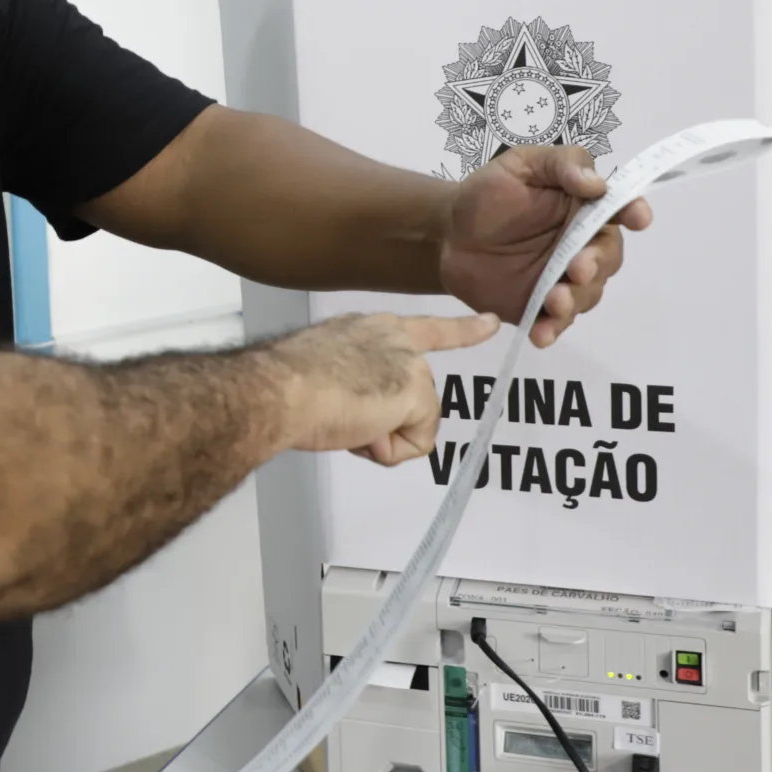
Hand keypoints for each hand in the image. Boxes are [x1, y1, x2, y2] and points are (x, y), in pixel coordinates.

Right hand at [267, 311, 499, 465]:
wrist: (278, 391)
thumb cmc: (284, 383)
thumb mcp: (325, 369)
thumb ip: (354, 380)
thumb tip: (362, 417)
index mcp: (370, 327)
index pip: (427, 328)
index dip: (463, 329)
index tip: (493, 323)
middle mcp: (394, 338)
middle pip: (415, 395)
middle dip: (387, 420)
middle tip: (343, 419)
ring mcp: (409, 364)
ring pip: (412, 422)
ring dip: (379, 435)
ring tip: (342, 420)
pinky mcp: (415, 393)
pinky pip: (415, 443)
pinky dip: (386, 449)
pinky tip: (358, 430)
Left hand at [440, 146, 651, 347]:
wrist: (447, 234)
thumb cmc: (487, 194)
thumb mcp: (521, 164)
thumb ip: (561, 165)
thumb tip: (598, 183)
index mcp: (584, 208)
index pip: (619, 209)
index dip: (633, 212)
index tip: (638, 217)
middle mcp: (583, 245)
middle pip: (608, 257)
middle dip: (598, 263)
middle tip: (578, 267)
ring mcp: (564, 279)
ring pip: (587, 294)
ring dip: (575, 299)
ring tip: (554, 301)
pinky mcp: (541, 307)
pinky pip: (555, 322)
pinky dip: (552, 330)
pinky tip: (541, 334)